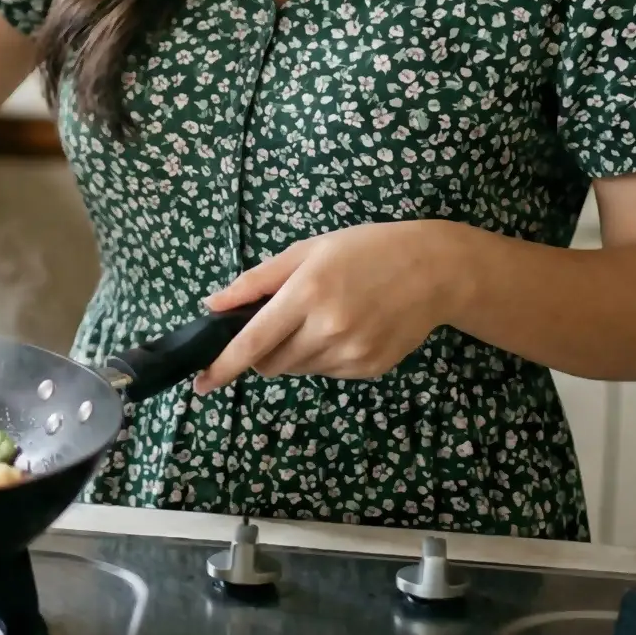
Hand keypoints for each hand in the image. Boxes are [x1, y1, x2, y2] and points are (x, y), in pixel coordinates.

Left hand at [193, 219, 475, 393]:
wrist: (434, 270)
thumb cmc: (365, 250)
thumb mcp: (307, 251)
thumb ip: (257, 280)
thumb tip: (213, 305)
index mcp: (306, 293)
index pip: (253, 342)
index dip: (223, 366)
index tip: (201, 383)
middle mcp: (328, 329)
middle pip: (272, 363)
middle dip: (262, 351)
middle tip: (280, 322)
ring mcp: (351, 353)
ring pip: (298, 370)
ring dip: (293, 353)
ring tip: (321, 317)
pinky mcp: (370, 369)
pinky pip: (328, 373)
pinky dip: (323, 357)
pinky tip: (346, 328)